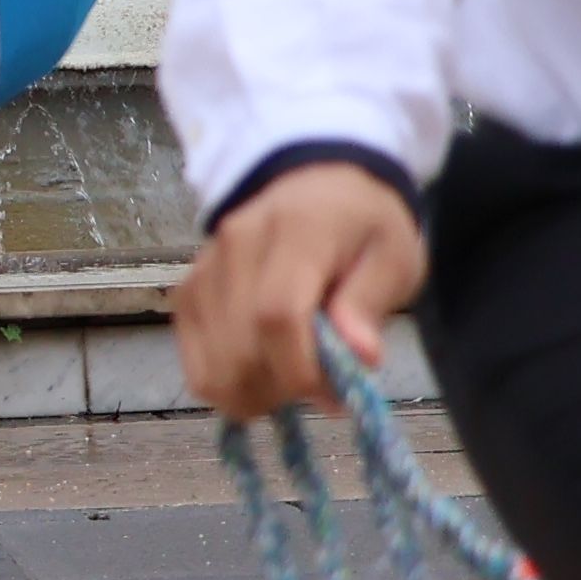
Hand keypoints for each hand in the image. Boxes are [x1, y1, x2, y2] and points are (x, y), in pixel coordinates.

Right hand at [173, 159, 429, 420]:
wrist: (315, 183)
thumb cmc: (363, 226)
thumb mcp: (393, 257)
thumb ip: (370, 303)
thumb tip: (361, 358)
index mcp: (294, 232)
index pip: (276, 313)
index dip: (301, 369)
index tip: (336, 396)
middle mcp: (234, 248)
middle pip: (238, 349)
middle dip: (283, 389)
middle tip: (322, 389)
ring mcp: (203, 272)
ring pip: (212, 367)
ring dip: (256, 394)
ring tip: (293, 378)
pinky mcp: (187, 294)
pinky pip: (194, 364)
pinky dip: (228, 385)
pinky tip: (263, 373)